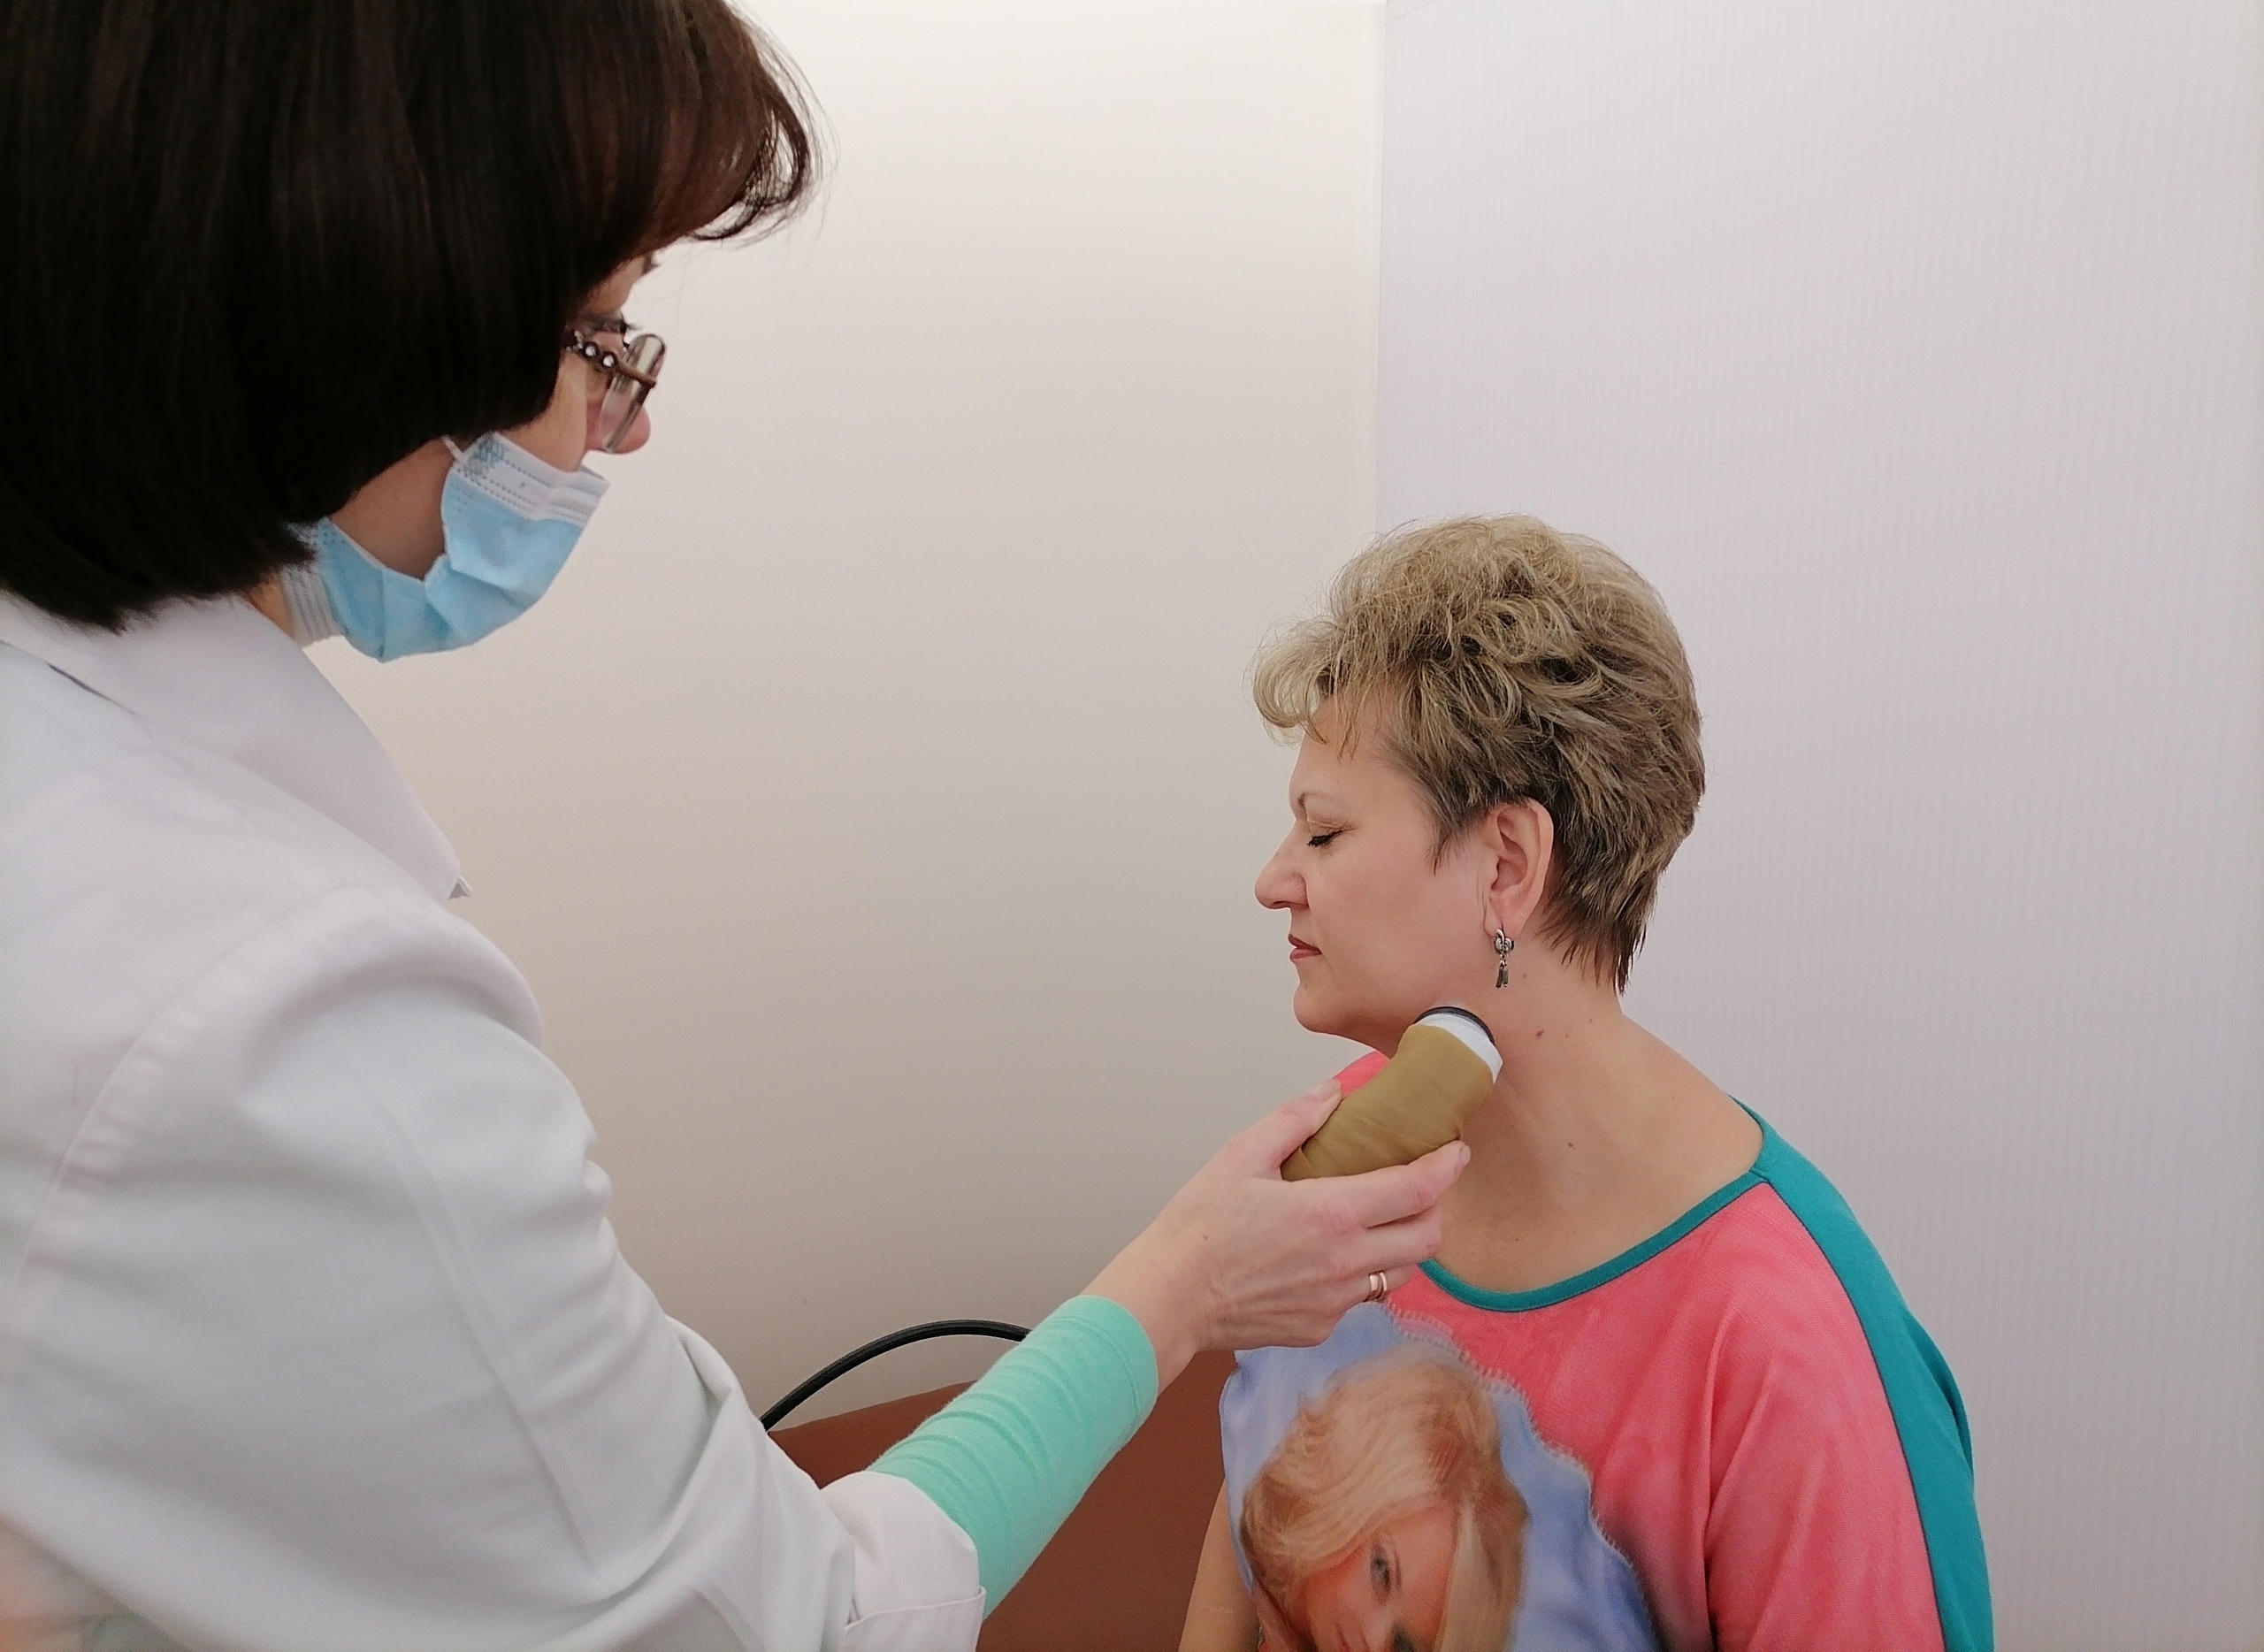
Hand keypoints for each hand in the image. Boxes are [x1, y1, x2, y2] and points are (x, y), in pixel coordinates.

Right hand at [1086, 1081, 1467, 1387]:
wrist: (1168, 1299)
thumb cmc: (1198, 1227)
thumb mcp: (1241, 1156)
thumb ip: (1295, 1120)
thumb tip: (1332, 1093)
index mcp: (1332, 1213)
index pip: (1417, 1190)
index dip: (1447, 1167)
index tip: (1456, 1151)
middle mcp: (1346, 1262)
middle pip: (1428, 1238)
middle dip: (1435, 1208)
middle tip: (1419, 1185)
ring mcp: (1336, 1301)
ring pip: (1401, 1273)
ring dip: (1402, 1243)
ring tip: (1377, 1219)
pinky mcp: (1320, 1327)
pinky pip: (1361, 1297)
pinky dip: (1361, 1272)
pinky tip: (1329, 1254)